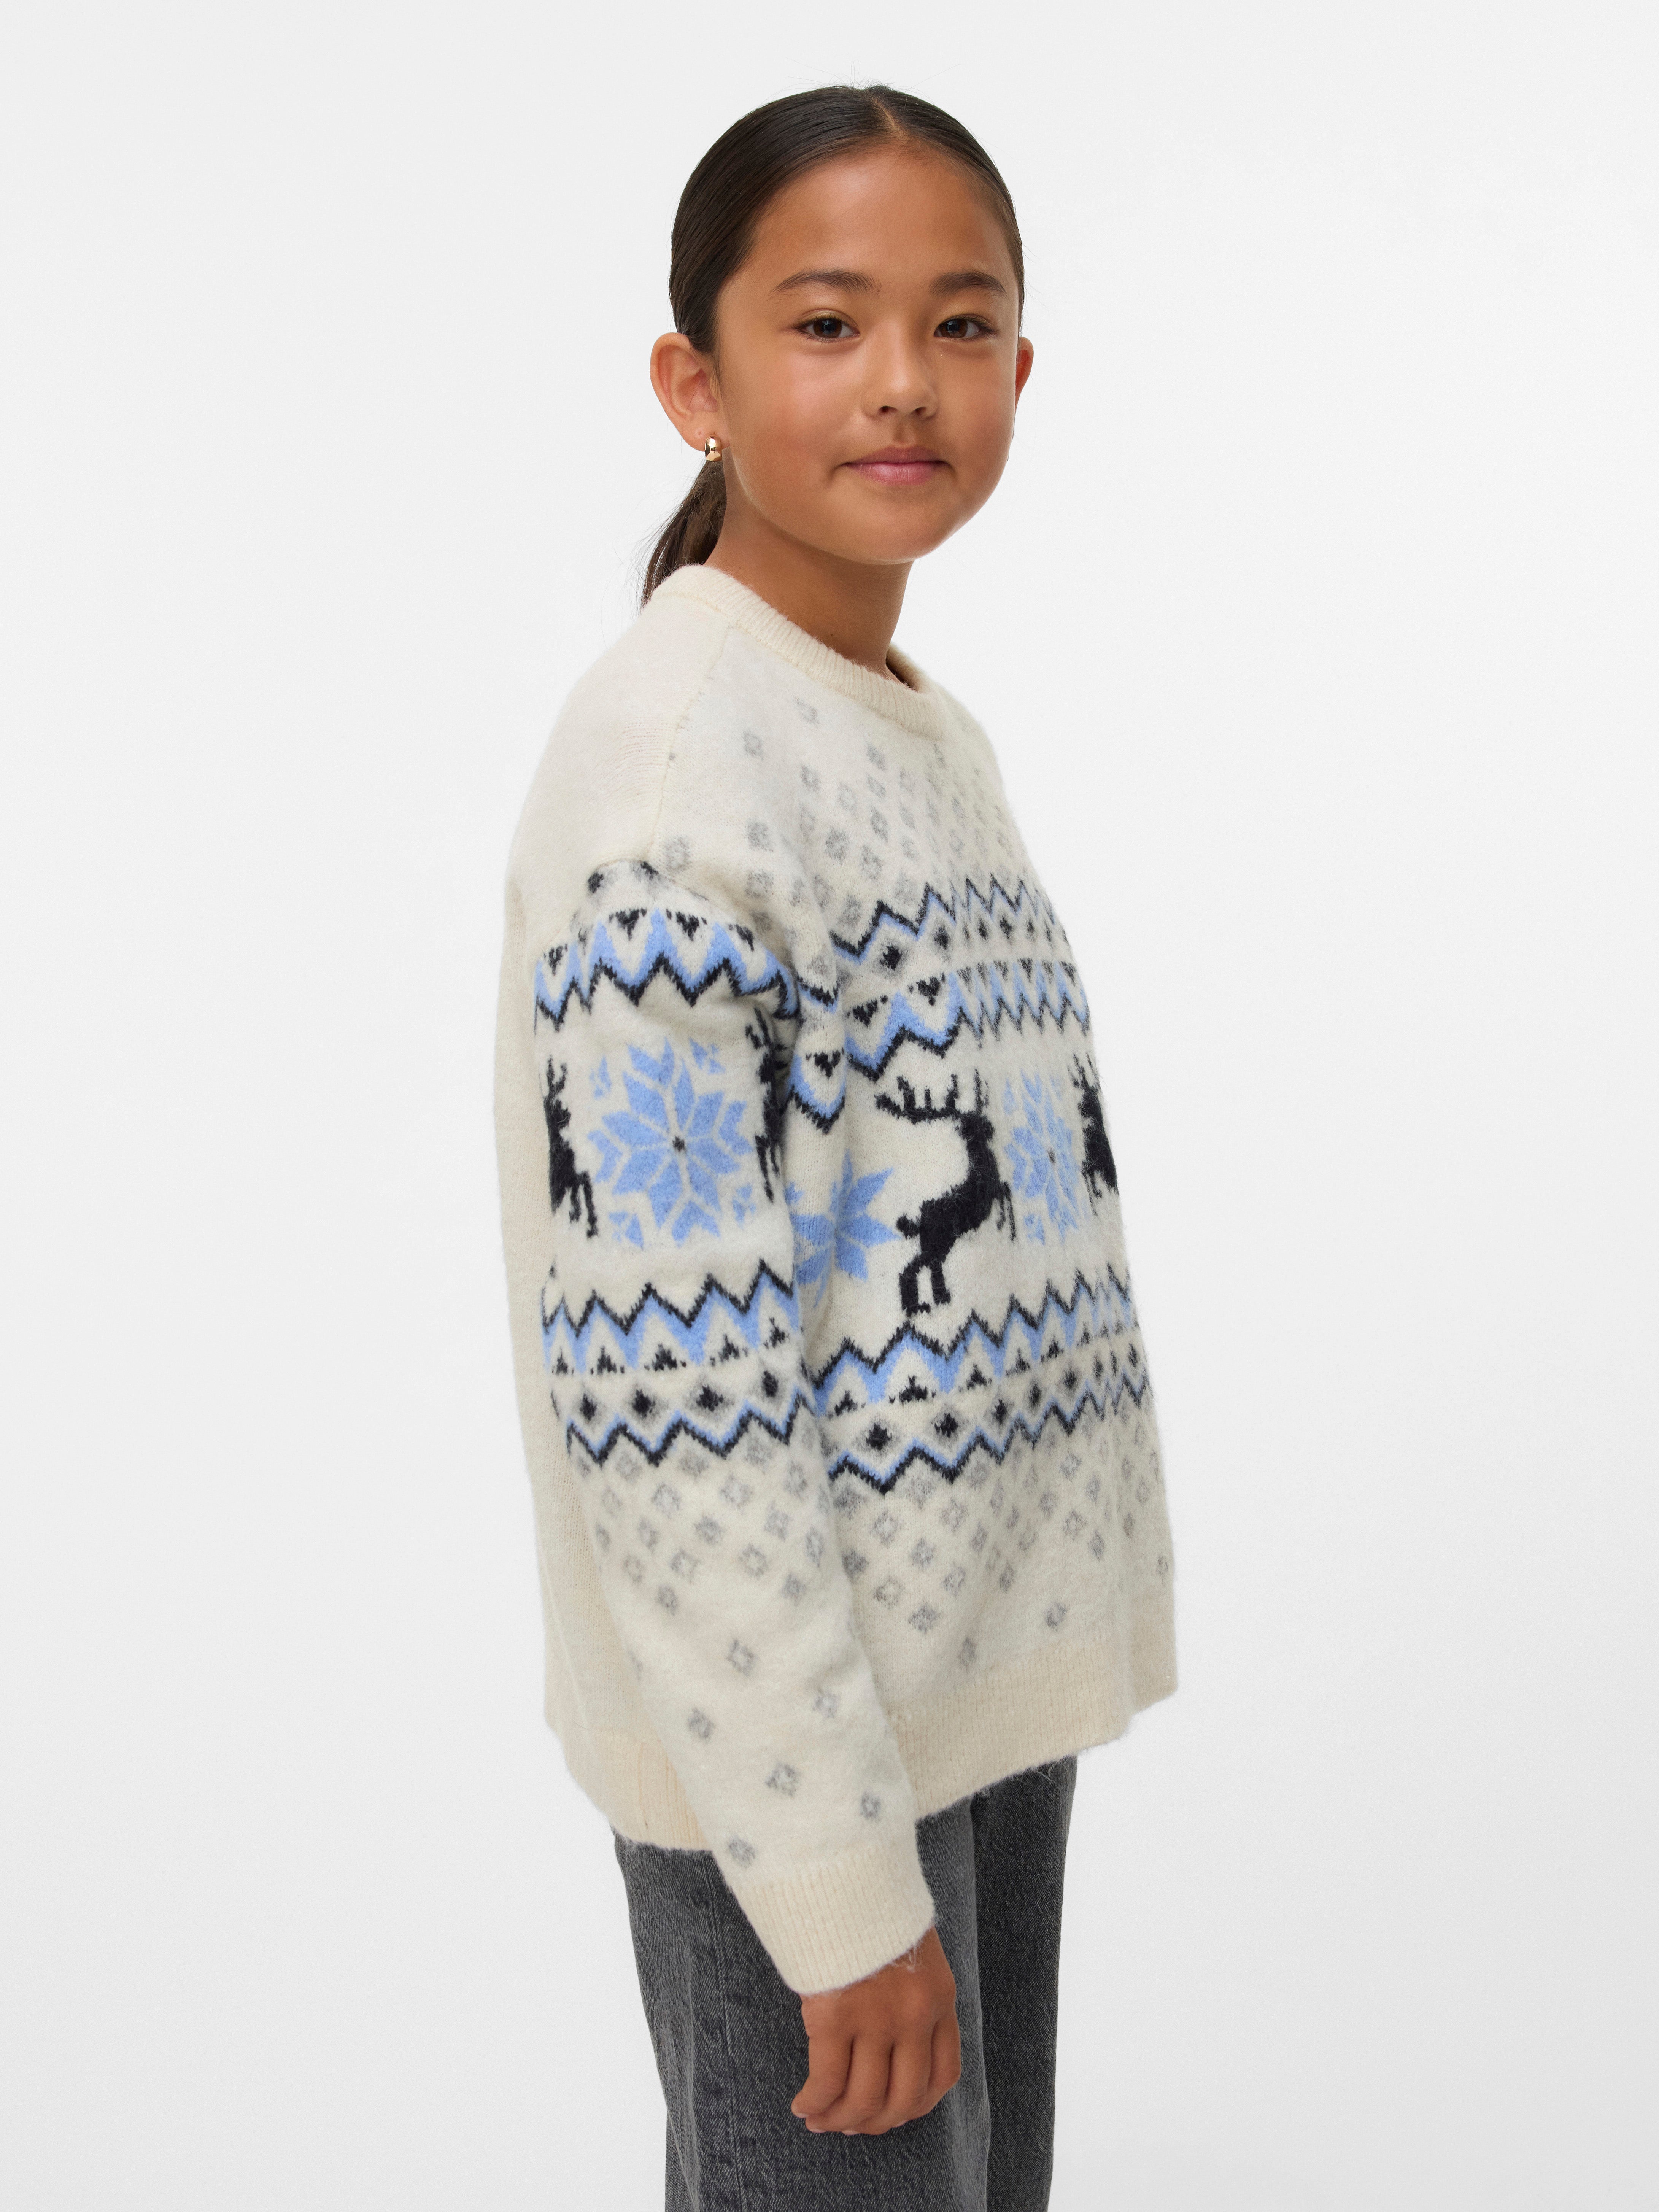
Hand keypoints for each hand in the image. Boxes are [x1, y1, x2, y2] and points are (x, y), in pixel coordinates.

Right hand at [790, 1924, 961, 2135]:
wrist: (845, 1871)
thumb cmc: (872, 1906)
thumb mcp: (913, 1948)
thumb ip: (913, 1992)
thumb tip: (894, 2043)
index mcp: (939, 1997)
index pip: (943, 2074)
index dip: (918, 2104)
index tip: (895, 2111)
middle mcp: (915, 2017)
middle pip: (903, 2098)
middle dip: (876, 2121)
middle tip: (851, 2124)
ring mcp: (877, 2020)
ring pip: (864, 2099)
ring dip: (841, 2119)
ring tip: (821, 2120)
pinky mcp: (835, 2018)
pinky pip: (827, 2082)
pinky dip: (815, 2102)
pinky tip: (804, 2105)